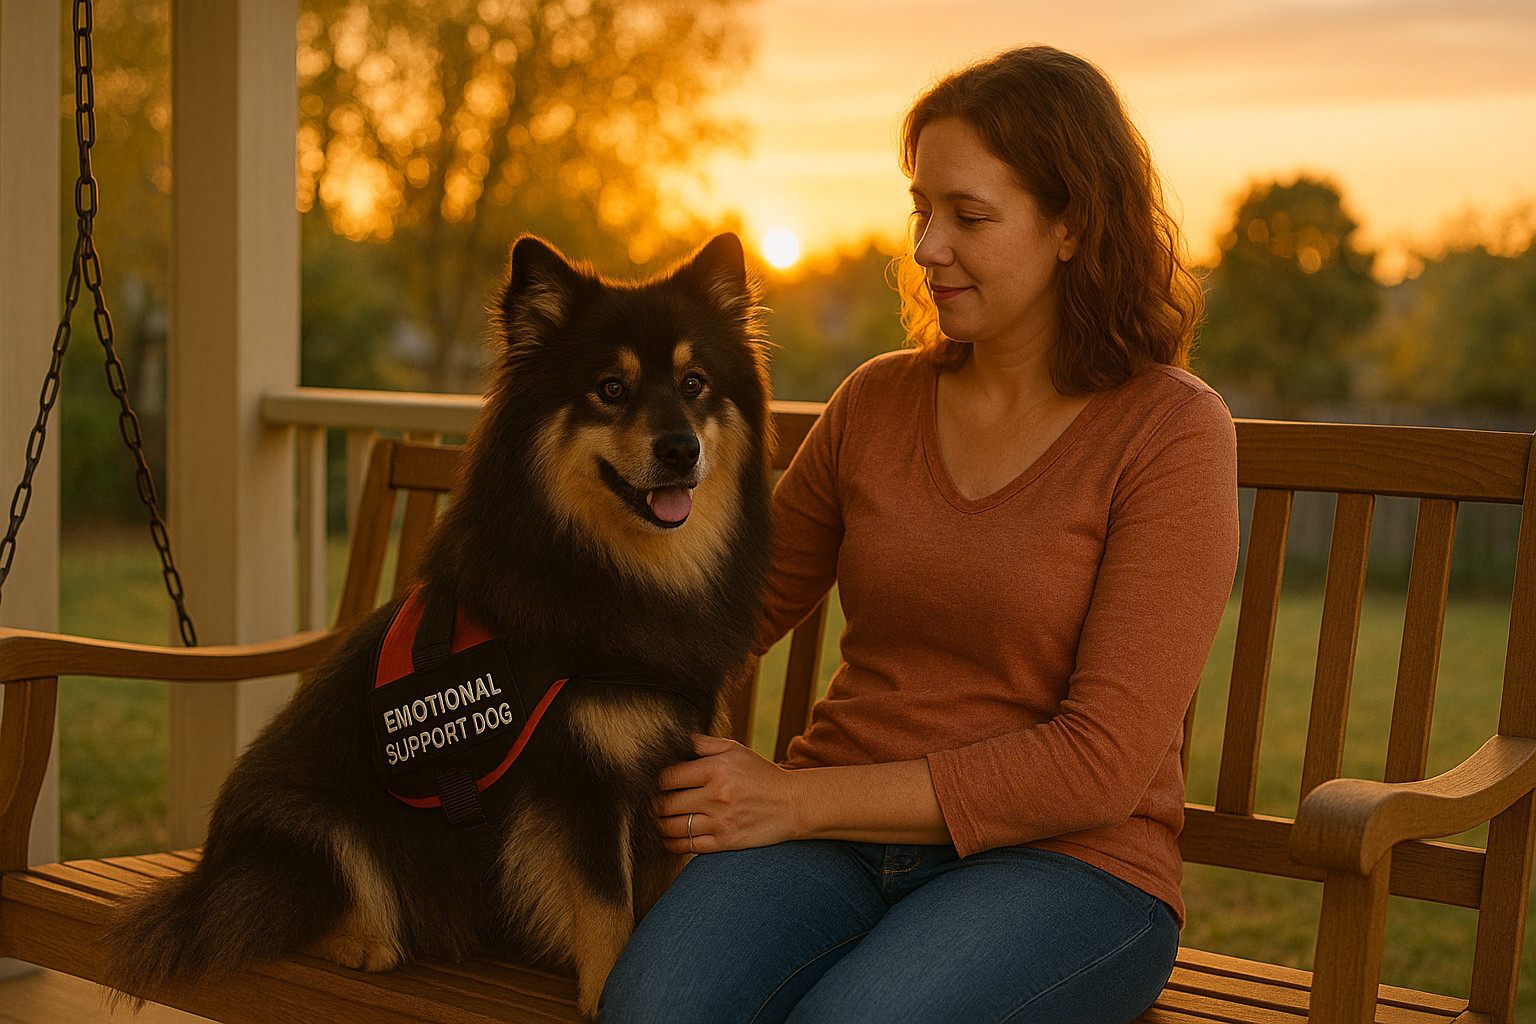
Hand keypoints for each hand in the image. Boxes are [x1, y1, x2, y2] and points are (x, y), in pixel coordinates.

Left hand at [654, 734, 802, 853]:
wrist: (793, 804)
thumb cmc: (762, 775)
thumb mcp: (737, 750)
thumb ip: (705, 744)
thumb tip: (678, 740)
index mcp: (716, 769)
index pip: (669, 777)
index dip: (659, 782)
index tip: (661, 784)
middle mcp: (716, 795)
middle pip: (666, 804)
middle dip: (656, 804)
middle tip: (656, 804)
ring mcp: (720, 821)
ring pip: (673, 827)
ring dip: (660, 825)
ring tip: (660, 821)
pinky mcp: (725, 842)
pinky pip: (687, 846)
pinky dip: (672, 843)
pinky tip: (671, 838)